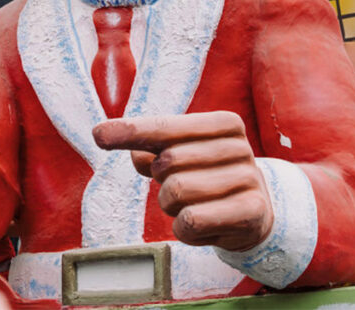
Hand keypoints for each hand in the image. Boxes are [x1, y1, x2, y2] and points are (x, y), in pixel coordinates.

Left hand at [93, 111, 273, 251]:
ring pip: (176, 193)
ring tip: (195, 206)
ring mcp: (249, 179)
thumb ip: (150, 144)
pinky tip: (203, 226)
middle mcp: (240, 147)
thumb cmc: (209, 177)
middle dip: (162, 182)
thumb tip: (107, 134)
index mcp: (224, 124)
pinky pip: (191, 221)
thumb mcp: (183, 155)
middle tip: (183, 188)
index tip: (98, 135)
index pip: (166, 127)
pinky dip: (185, 230)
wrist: (256, 213)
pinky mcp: (252, 212)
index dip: (131, 131)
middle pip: (167, 162)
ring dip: (173, 208)